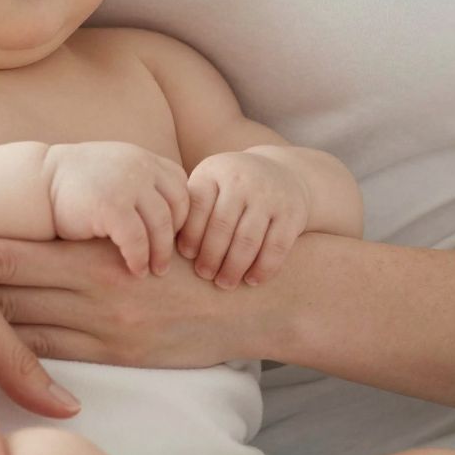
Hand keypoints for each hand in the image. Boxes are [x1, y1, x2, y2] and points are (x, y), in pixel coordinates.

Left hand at [0, 228, 275, 367]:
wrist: (260, 293)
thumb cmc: (192, 256)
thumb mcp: (137, 236)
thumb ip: (81, 244)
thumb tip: (21, 244)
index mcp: (88, 248)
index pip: (5, 248)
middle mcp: (88, 285)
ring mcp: (100, 326)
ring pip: (17, 324)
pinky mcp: (116, 356)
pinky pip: (51, 360)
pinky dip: (8, 361)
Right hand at [44, 140, 189, 276]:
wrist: (35, 185)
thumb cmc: (74, 187)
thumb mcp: (114, 175)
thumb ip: (141, 185)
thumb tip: (170, 218)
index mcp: (142, 157)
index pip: (180, 185)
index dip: (183, 212)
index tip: (175, 236)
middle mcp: (139, 166)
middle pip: (178, 204)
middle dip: (178, 234)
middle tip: (171, 259)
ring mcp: (127, 184)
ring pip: (162, 224)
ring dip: (161, 251)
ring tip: (156, 271)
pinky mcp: (111, 206)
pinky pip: (137, 239)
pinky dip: (140, 258)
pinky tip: (136, 271)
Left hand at [177, 147, 311, 287]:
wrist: (284, 173)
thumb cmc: (233, 188)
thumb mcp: (210, 184)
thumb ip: (190, 207)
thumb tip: (161, 244)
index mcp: (215, 171)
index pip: (197, 208)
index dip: (190, 235)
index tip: (185, 256)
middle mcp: (243, 179)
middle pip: (222, 226)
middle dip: (211, 256)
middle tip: (204, 275)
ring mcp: (270, 195)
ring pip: (248, 240)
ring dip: (234, 267)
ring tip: (224, 283)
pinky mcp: (293, 213)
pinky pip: (276, 248)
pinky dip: (263, 268)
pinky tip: (252, 280)